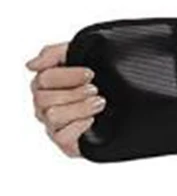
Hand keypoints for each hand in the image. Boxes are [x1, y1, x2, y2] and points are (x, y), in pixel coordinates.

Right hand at [26, 41, 105, 156]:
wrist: (127, 102)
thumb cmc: (101, 78)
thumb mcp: (81, 55)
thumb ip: (54, 54)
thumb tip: (31, 65)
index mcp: (45, 84)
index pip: (44, 79)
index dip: (68, 76)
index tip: (90, 73)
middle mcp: (44, 105)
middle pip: (43, 99)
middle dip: (75, 92)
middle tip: (95, 90)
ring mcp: (53, 124)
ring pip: (52, 116)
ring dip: (80, 108)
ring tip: (99, 103)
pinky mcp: (65, 141)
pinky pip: (61, 137)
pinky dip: (79, 126)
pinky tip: (92, 120)